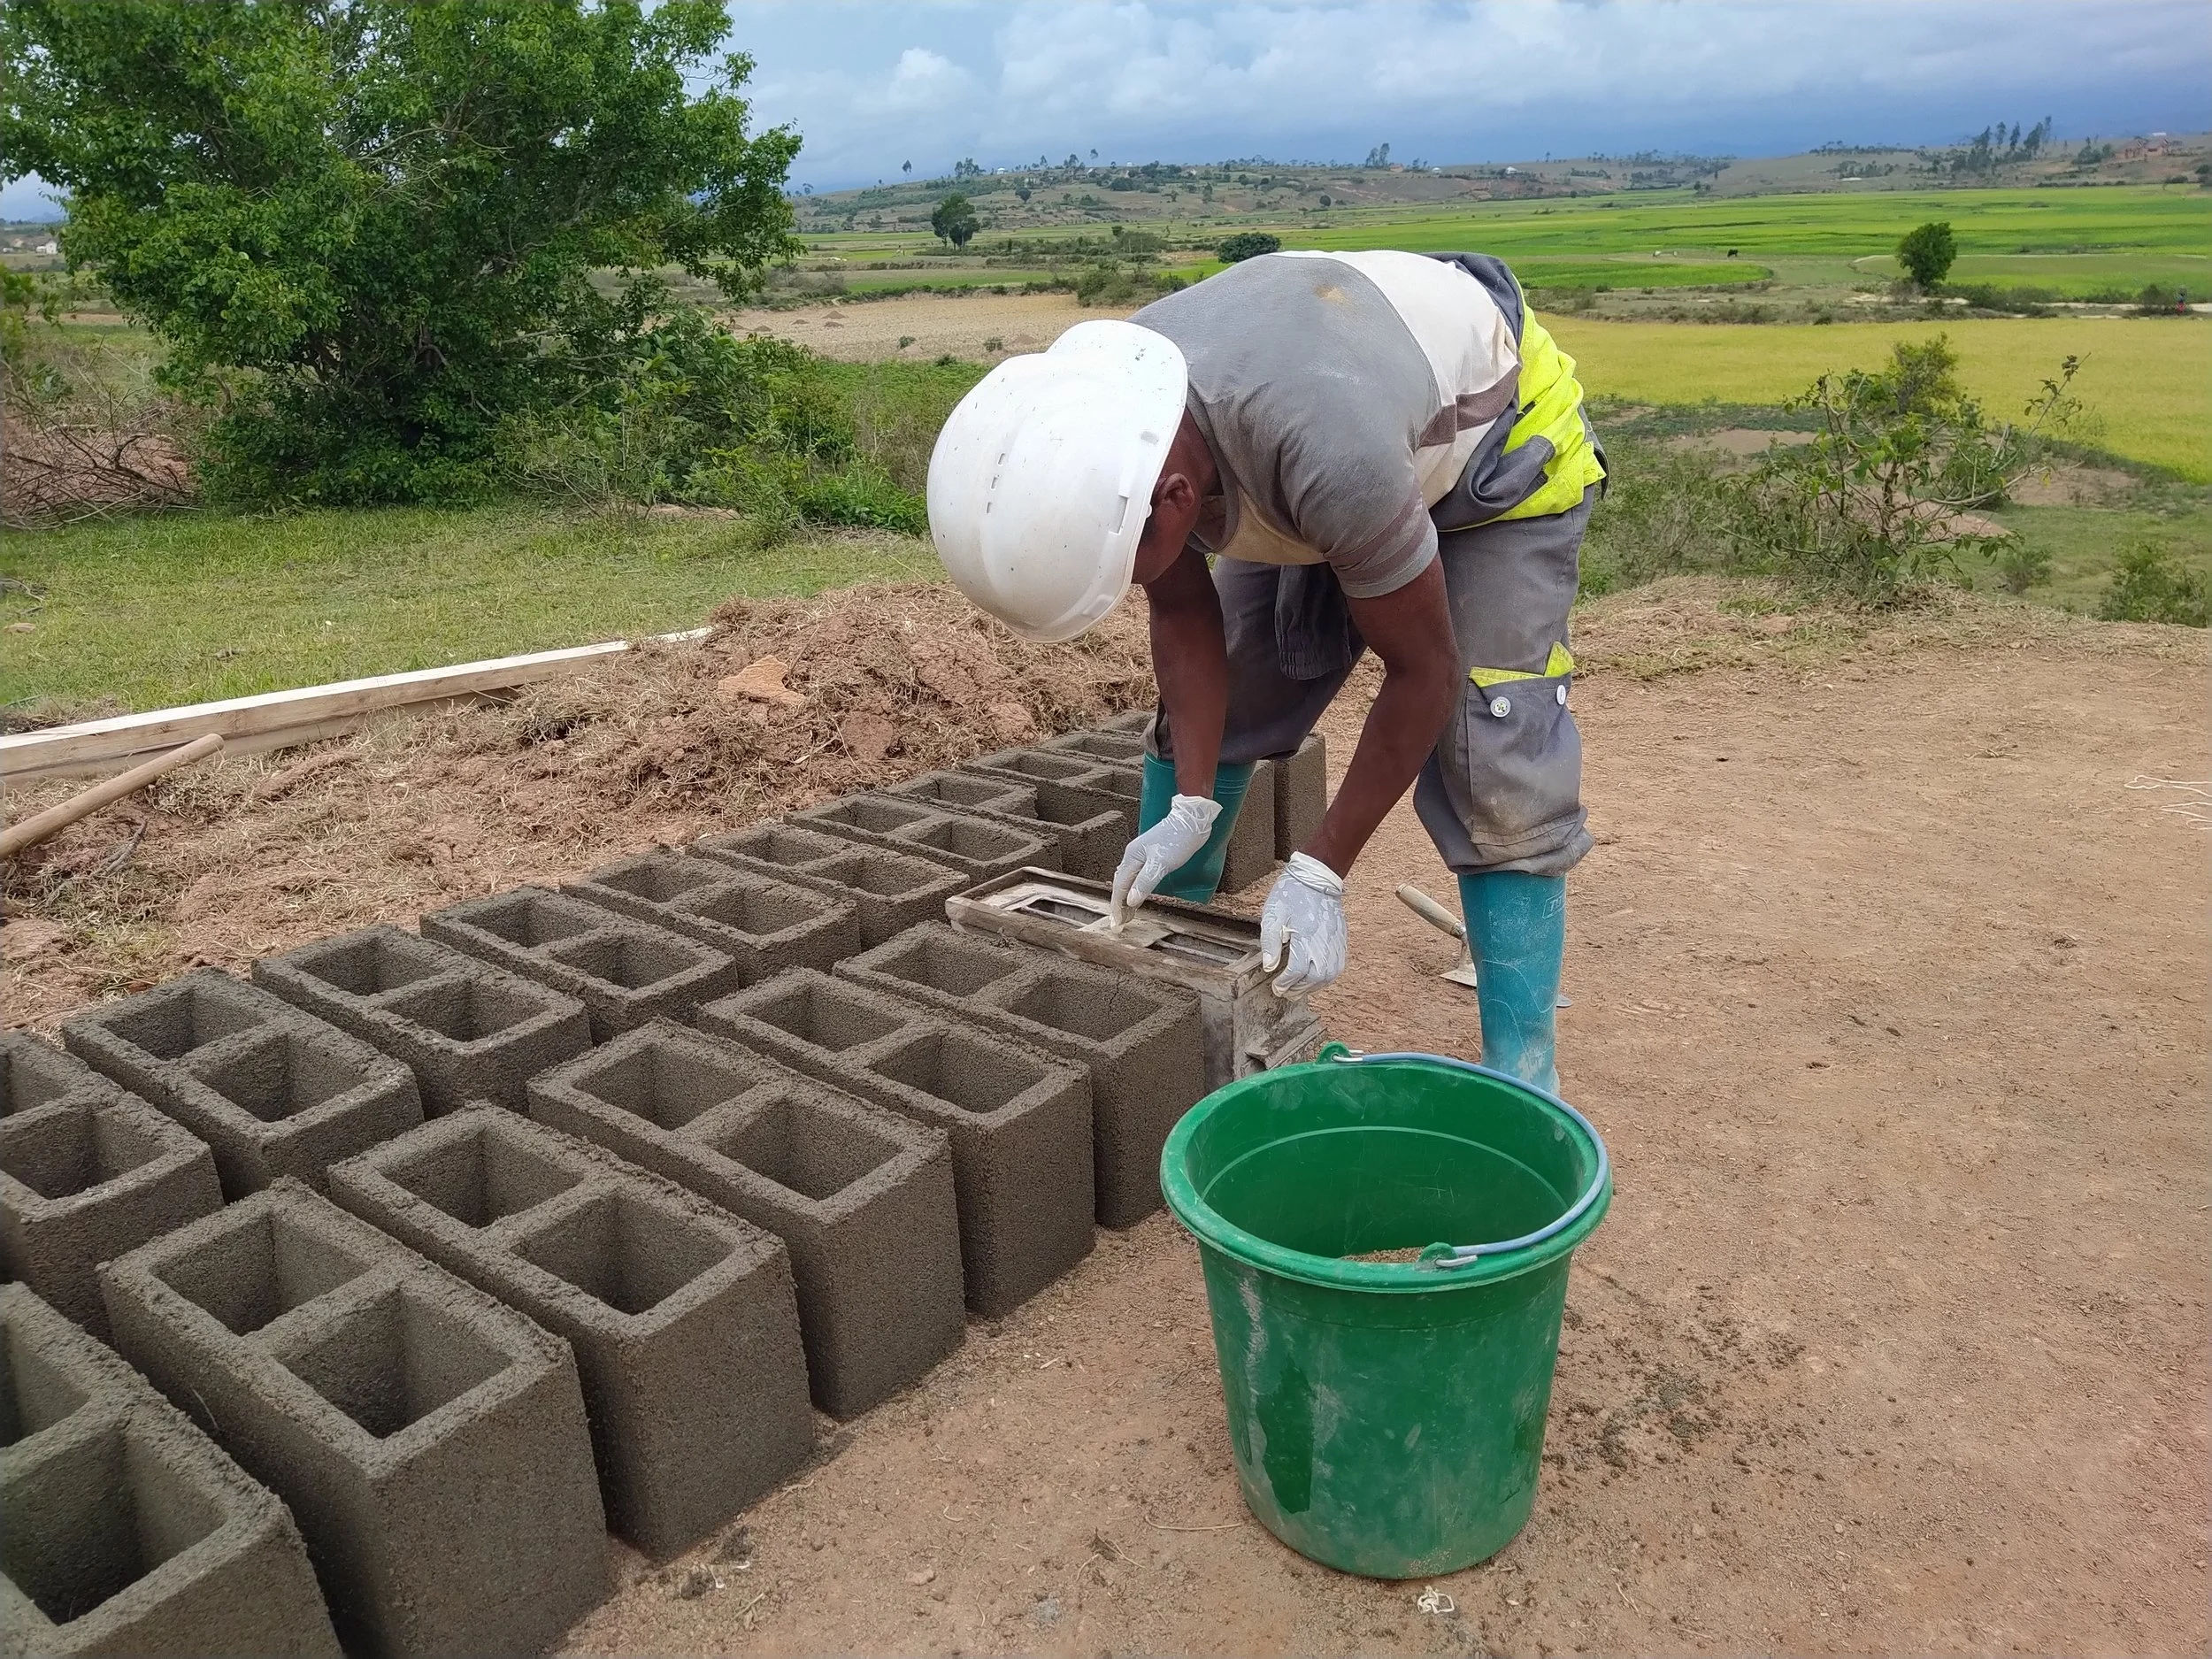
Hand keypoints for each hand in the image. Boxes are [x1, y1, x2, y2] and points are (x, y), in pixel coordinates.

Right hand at [1109, 794, 1221, 925]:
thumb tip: (1130, 901)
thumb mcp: (1161, 864)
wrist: (1192, 820)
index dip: (1118, 906)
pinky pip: (1137, 877)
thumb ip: (1145, 883)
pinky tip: (1137, 896)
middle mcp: (1133, 856)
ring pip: (1128, 881)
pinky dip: (1135, 889)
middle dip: (1119, 904)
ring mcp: (1141, 856)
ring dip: (1127, 898)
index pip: (1120, 887)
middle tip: (1121, 923)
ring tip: (1127, 915)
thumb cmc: (1177, 839)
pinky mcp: (1152, 857)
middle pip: (1121, 885)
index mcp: (1132, 857)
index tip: (1117, 923)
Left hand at [1259, 853, 1346, 995]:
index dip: (1285, 983)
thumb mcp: (1273, 914)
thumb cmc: (1292, 894)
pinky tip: (1314, 977)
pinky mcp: (1341, 940)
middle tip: (1286, 992)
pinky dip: (1326, 977)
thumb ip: (1270, 942)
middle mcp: (1323, 941)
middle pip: (1315, 978)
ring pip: (1329, 976)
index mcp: (1305, 935)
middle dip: (1299, 989)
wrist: (1317, 876)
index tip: (1276, 986)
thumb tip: (1269, 966)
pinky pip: (1338, 966)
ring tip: (1299, 988)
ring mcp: (1335, 942)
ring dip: (1313, 986)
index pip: (1297, 970)